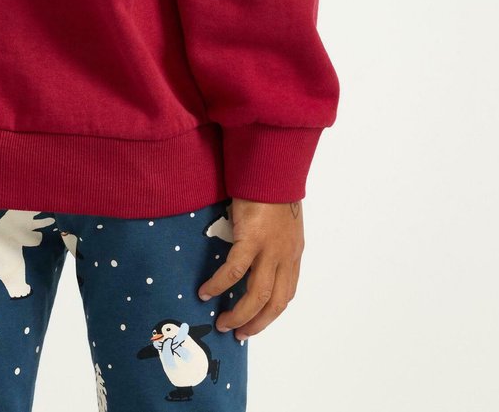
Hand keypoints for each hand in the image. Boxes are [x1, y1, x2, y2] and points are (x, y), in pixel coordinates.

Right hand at [197, 196, 304, 339]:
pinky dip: (219, 285)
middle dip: (256, 323)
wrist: (270, 165)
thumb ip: (273, 240)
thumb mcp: (281, 220)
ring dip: (239, 313)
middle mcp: (285, 255)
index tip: (256, 321)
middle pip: (274, 302)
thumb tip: (256, 254)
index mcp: (293, 251)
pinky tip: (206, 291)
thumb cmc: (271, 186)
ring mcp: (270, 248)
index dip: (270, 311)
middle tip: (239, 333)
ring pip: (257, 295)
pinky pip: (234, 271)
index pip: (286, 292)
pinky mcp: (251, 238)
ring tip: (222, 322)